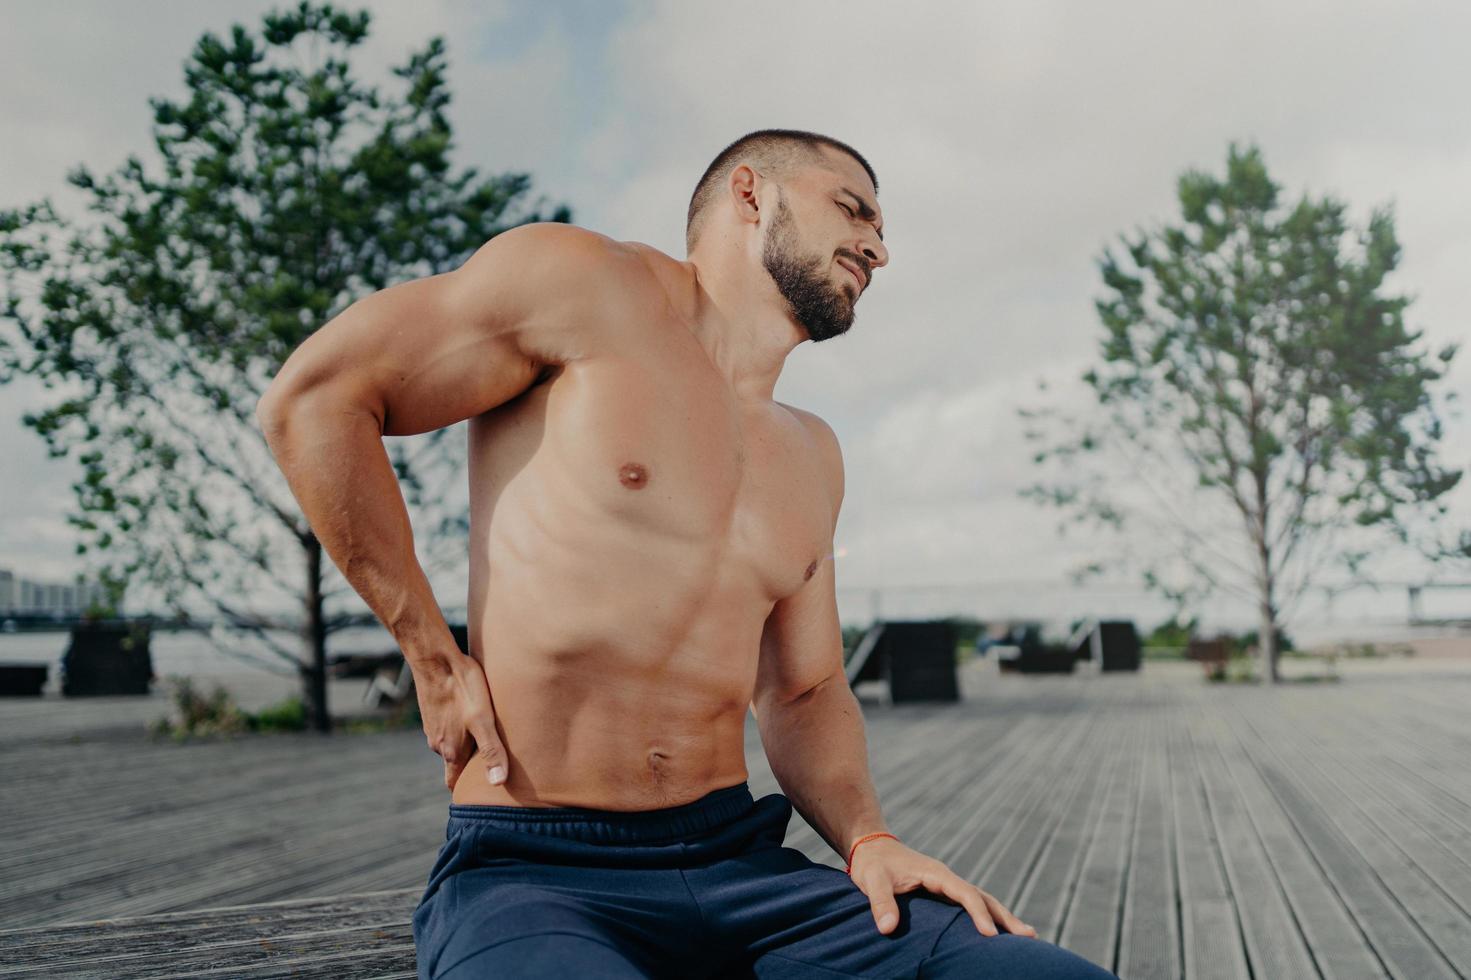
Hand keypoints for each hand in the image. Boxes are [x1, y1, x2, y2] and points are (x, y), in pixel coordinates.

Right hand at [415, 652, 508, 790]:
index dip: (468, 790)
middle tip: (496, 762)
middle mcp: (438, 743)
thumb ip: (491, 750)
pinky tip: (474, 714)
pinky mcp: (434, 710)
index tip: (483, 792)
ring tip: (490, 735)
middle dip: (472, 766)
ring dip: (468, 743)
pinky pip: (448, 726)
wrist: (434, 657)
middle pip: (455, 764)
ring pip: (452, 743)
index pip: (454, 783)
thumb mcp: (482, 719)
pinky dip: (461, 726)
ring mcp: (433, 726)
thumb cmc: (462, 687)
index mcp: (450, 751)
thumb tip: (498, 782)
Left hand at [847, 837, 1036, 938]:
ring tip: (1027, 936)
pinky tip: (998, 932)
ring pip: (981, 900)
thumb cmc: (873, 864)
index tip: (989, 935)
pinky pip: (971, 904)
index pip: (965, 894)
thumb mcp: (873, 881)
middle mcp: (947, 878)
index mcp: (936, 873)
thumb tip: (887, 928)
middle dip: (1005, 917)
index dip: (978, 914)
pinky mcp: (943, 892)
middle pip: (983, 897)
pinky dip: (988, 916)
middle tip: (1029, 937)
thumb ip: (881, 903)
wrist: (871, 846)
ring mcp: (947, 885)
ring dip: (1002, 917)